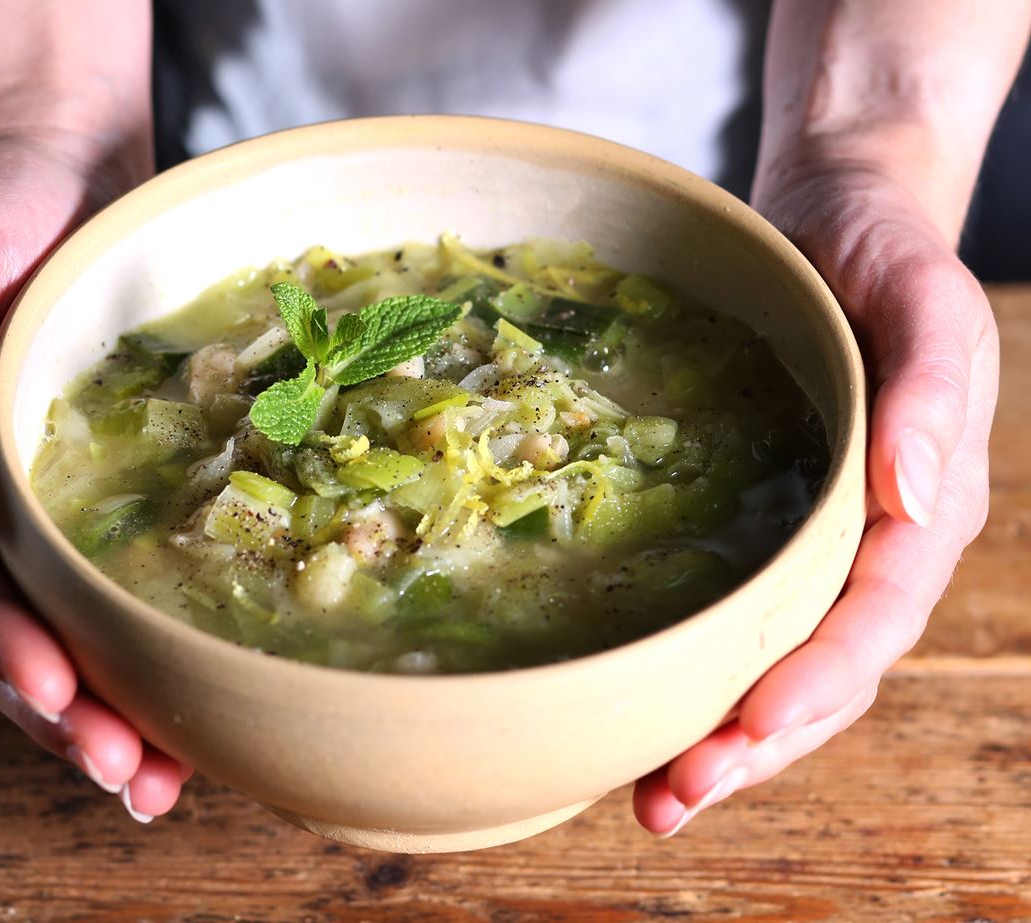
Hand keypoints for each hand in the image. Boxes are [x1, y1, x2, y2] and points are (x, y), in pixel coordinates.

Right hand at [0, 138, 190, 821]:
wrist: (54, 174)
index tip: (57, 696)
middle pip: (3, 631)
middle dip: (61, 713)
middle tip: (129, 777)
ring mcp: (30, 505)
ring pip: (56, 631)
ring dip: (103, 710)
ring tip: (161, 780)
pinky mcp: (89, 495)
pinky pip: (106, 587)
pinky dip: (140, 649)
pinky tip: (185, 702)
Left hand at [632, 164, 997, 835]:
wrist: (837, 217)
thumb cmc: (890, 253)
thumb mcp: (929, 303)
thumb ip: (931, 395)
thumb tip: (917, 500)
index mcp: (926, 508)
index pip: (875, 618)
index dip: (815, 681)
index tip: (747, 727)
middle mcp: (872, 545)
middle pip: (824, 673)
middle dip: (754, 745)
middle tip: (670, 799)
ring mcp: (815, 545)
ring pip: (777, 666)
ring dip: (722, 739)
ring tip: (652, 796)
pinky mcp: (761, 527)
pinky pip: (737, 618)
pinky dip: (697, 673)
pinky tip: (640, 707)